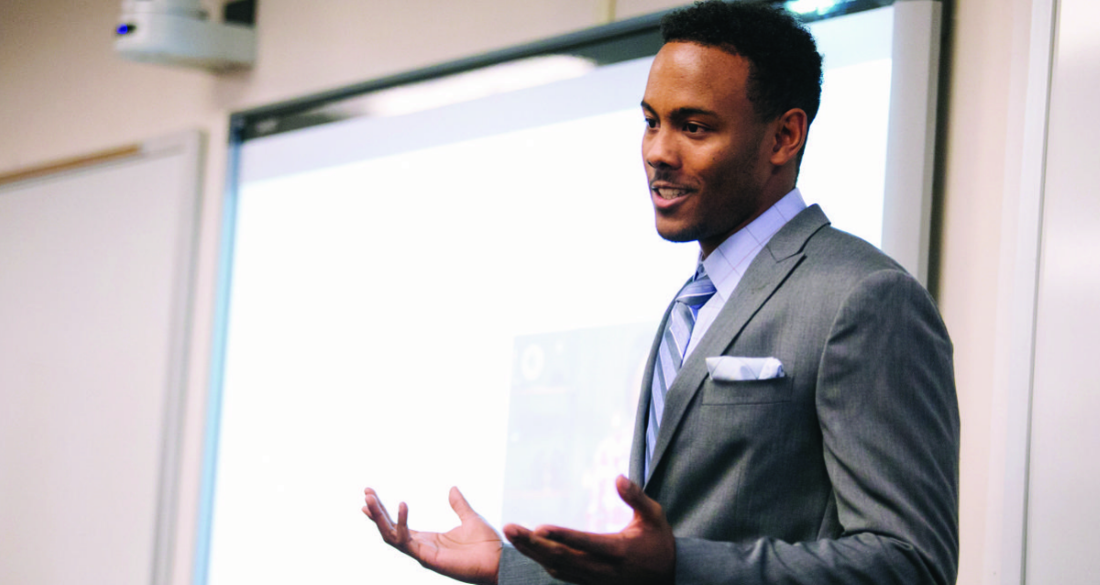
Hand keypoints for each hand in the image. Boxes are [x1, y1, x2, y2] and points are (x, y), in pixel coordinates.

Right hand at [362, 486, 501, 584]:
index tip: (370, 495)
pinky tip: (402, 505)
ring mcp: (423, 553)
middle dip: (376, 513)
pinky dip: (401, 523)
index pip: (398, 525)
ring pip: (391, 537)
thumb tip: (452, 488)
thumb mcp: (470, 517)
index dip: (383, 512)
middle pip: (389, 530)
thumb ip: (459, 505)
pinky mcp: (428, 558)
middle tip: (365, 493)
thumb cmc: (487, 545)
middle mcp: (422, 547)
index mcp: (428, 539)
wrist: (499, 560)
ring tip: (370, 499)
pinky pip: (407, 541)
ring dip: (379, 518)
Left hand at [503, 475, 674, 584]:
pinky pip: (563, 575)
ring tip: (512, 535)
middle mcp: (604, 569)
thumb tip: (618, 477)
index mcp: (620, 551)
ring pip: (559, 568)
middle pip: (563, 558)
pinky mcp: (591, 583)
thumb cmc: (660, 543)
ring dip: (533, 553)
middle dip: (534, 544)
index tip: (540, 527)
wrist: (669, 578)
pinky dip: (544, 562)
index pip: (586, 543)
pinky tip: (529, 549)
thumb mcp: (655, 516)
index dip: (563, 536)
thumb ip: (636, 497)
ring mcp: (596, 580)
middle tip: (510, 528)